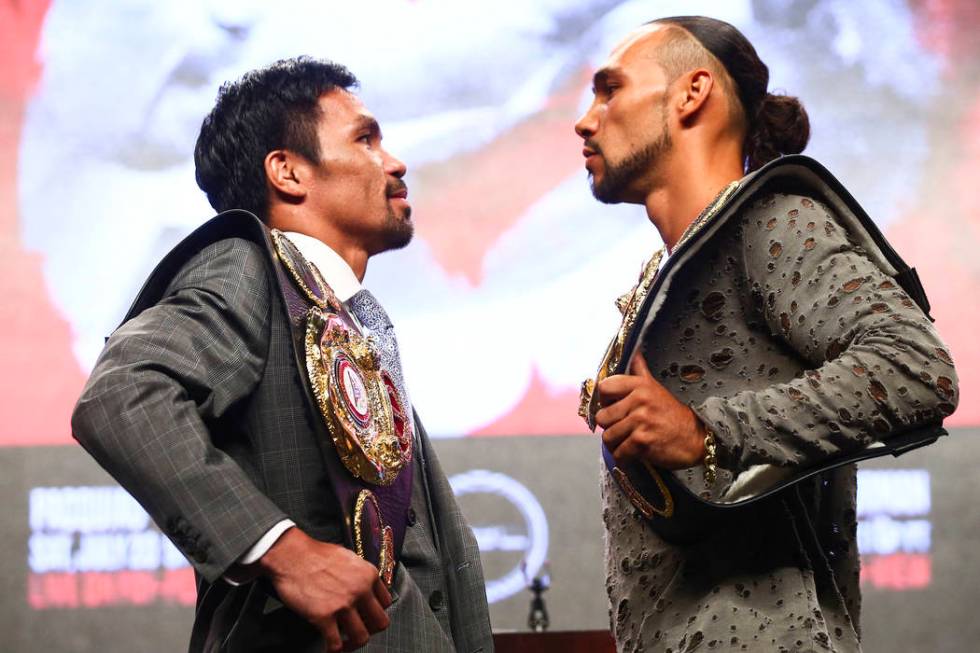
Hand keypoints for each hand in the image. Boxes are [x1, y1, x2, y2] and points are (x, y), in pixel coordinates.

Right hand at [256, 528, 390, 651]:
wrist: (291, 555)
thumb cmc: (315, 554)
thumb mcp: (348, 557)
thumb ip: (360, 574)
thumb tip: (363, 588)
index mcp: (368, 574)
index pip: (386, 602)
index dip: (376, 612)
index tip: (368, 616)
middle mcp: (360, 590)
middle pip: (380, 623)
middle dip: (370, 630)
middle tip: (359, 631)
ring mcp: (343, 604)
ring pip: (362, 638)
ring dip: (353, 644)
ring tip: (345, 644)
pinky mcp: (324, 616)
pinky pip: (335, 644)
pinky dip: (334, 650)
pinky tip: (329, 648)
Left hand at [595, 353, 706, 467]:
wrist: (696, 438)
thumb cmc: (673, 416)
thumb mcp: (656, 388)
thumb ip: (641, 371)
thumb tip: (634, 352)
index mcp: (640, 386)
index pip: (604, 387)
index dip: (604, 401)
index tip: (612, 407)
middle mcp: (639, 400)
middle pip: (602, 417)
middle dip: (610, 427)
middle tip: (623, 429)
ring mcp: (641, 421)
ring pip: (608, 437)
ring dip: (615, 444)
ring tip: (628, 442)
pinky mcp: (642, 441)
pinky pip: (618, 453)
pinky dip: (623, 458)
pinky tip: (633, 454)